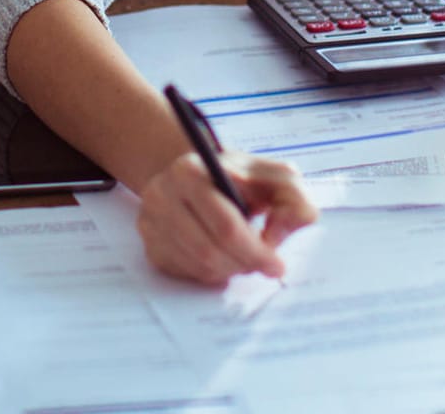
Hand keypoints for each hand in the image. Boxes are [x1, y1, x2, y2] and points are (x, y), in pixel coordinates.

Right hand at [135, 150, 318, 285]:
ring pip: (198, 266)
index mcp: (190, 171)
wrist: (201, 176)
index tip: (277, 265)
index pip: (225, 226)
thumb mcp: (275, 177)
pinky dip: (212, 273)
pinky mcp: (150, 245)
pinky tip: (225, 257)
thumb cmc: (243, 179)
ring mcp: (150, 222)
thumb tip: (275, 237)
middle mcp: (161, 195)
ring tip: (246, 257)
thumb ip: (293, 199)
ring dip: (230, 270)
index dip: (255, 251)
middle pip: (209, 251)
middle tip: (265, 266)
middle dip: (245, 264)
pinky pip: (186, 273)